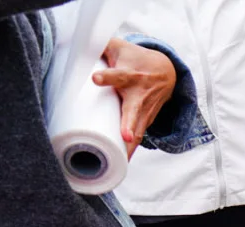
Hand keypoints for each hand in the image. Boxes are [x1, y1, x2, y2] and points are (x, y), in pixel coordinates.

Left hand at [96, 38, 175, 155]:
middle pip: (133, 111)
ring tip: (122, 161)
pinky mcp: (145, 121)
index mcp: (130, 75)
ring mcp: (144, 111)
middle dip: (129, 124)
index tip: (96, 78)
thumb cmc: (137, 60)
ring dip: (130, 146)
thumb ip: (100, 46)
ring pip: (138, 130)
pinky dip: (131, 150)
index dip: (107, 77)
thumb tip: (76, 46)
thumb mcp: (121, 48)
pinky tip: (123, 163)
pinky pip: (137, 138)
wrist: (167, 73)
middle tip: (126, 135)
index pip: (117, 75)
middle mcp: (138, 95)